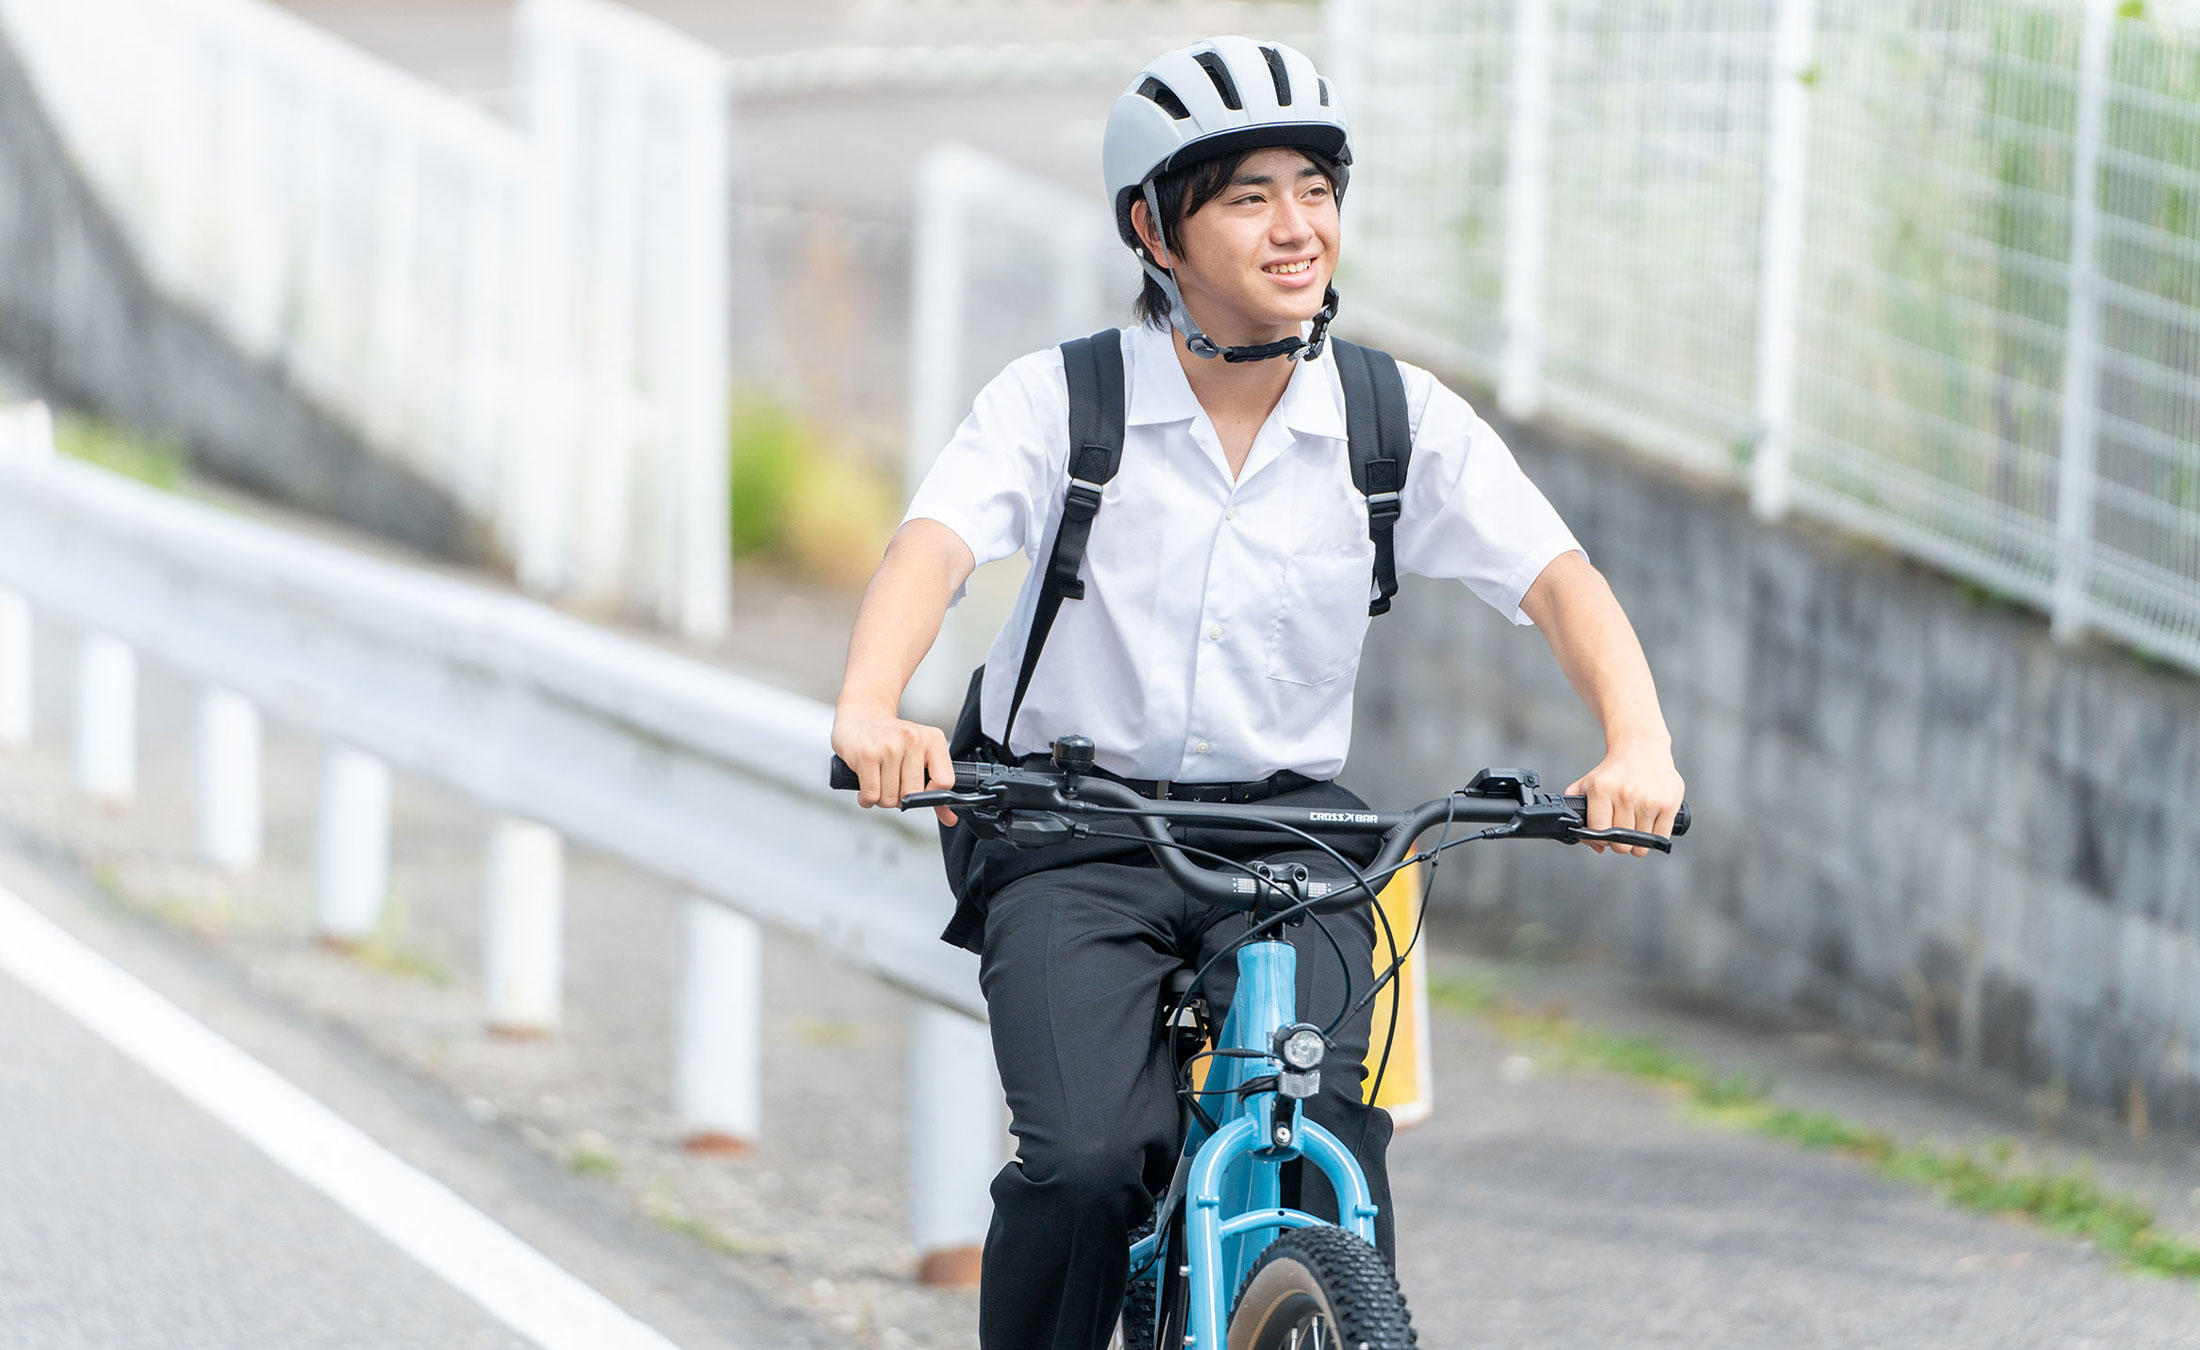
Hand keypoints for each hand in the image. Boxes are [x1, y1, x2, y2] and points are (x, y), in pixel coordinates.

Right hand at [831, 704, 958, 824]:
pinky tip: (867, 783)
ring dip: (882, 797)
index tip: (920, 791)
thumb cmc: (891, 738)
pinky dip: (867, 798)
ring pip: (890, 798)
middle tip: (893, 783)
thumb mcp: (921, 755)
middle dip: (901, 799)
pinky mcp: (867, 755)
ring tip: (879, 779)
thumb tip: (949, 817)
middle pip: (913, 794)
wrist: (861, 716)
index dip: (931, 795)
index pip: (945, 782)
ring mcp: (890, 746)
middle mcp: (913, 739)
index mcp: (933, 739)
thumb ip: (937, 787)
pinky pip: (871, 795)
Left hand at [1565, 742, 1683, 858]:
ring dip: (1637, 842)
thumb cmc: (1614, 772)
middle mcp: (1625, 795)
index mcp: (1601, 789)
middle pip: (1620, 845)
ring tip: (1635, 824)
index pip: (1599, 833)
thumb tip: (1596, 847)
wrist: (1641, 748)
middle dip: (1619, 842)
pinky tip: (1649, 824)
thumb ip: (1578, 814)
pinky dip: (1654, 838)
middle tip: (1621, 828)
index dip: (1600, 838)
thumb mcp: (1587, 785)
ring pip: (1641, 846)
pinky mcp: (1668, 804)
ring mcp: (1648, 800)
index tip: (1604, 832)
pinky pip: (1660, 838)